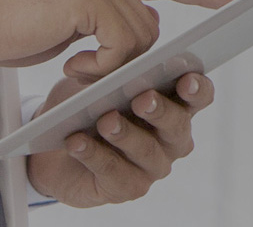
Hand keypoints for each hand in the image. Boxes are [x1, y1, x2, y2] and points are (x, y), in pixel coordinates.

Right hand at [0, 0, 239, 76]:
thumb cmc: (8, 24)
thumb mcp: (65, 21)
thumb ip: (103, 20)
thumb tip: (139, 38)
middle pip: (152, 22)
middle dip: (134, 56)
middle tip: (93, 71)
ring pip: (140, 35)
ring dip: (113, 64)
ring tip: (76, 68)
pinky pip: (121, 44)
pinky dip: (102, 65)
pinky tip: (71, 64)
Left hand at [27, 71, 216, 207]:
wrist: (53, 148)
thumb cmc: (86, 108)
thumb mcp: (99, 80)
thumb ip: (117, 70)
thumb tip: (123, 64)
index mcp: (174, 105)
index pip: (199, 96)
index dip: (197, 89)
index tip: (186, 79)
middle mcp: (171, 139)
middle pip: (177, 126)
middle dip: (160, 111)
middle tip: (143, 99)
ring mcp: (152, 166)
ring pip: (146, 151)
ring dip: (125, 134)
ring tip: (105, 121)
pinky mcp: (127, 188)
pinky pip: (114, 172)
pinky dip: (93, 155)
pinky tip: (76, 142)